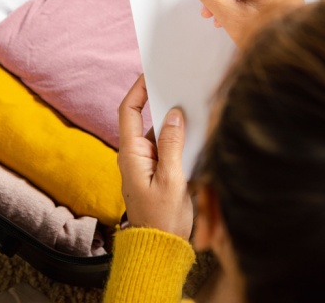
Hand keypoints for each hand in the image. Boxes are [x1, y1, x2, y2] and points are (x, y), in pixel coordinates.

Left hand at [117, 74, 192, 239]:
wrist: (159, 252)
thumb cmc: (162, 221)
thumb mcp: (172, 180)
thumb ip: (172, 145)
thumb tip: (174, 114)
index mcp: (131, 154)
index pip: (129, 111)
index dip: (138, 89)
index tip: (151, 73)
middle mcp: (135, 156)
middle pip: (146, 119)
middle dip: (161, 102)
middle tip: (180, 85)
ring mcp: (146, 165)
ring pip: (159, 134)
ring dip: (174, 122)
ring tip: (192, 106)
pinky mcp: (157, 173)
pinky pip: (166, 148)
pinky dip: (179, 139)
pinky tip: (195, 134)